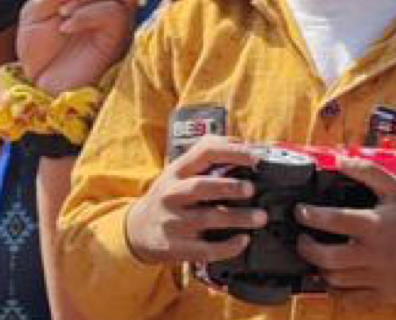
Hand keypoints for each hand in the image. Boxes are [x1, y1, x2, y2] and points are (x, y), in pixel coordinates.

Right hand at [123, 138, 265, 264]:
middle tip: (251, 189)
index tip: (255, 158)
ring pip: (207, 219)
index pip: (204, 152)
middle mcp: (172, 194)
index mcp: (177, 171)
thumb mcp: (178, 173)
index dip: (231, 152)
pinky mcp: (177, 247)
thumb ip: (205, 160)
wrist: (136, 231)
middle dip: (228, 187)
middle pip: (200, 187)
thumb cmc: (168, 197)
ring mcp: (173, 222)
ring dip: (237, 218)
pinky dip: (227, 246)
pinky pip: (205, 249)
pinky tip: (243, 241)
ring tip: (260, 217)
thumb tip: (245, 146)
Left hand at [294, 157, 395, 306]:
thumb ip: (367, 171)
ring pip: (334, 279)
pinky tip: (334, 274)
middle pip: (327, 258)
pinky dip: (334, 289)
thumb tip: (339, 159)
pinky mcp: (383, 294)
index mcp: (377, 225)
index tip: (301, 211)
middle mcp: (377, 254)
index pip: (334, 220)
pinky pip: (348, 298)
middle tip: (303, 238)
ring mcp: (380, 277)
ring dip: (320, 267)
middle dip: (306, 248)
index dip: (310, 215)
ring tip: (319, 255)